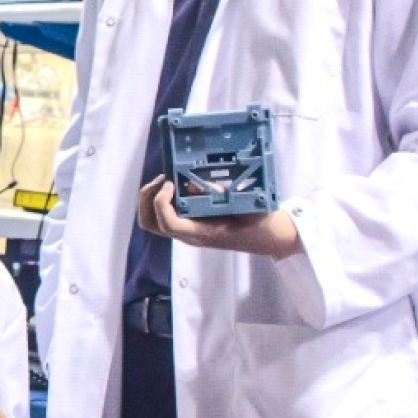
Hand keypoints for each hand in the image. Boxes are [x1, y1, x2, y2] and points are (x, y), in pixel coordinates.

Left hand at [136, 175, 301, 258]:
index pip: (169, 224)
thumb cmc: (260, 222)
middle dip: (147, 200)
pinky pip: (165, 214)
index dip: (161, 203)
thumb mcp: (246, 206)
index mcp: (202, 234)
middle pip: (151, 224)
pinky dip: (161, 198)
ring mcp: (187, 231)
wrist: (269, 237)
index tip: (170, 182)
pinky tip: (175, 184)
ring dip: (150, 198)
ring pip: (153, 221)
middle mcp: (189, 235)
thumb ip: (221, 195)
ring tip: (165, 180)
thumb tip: (192, 185)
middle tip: (162, 179)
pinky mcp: (190, 224)